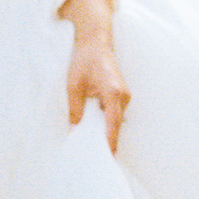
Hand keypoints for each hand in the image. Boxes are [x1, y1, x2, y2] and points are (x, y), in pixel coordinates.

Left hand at [66, 35, 130, 154]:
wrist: (95, 42)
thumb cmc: (84, 60)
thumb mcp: (74, 86)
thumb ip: (75, 109)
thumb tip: (74, 129)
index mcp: (113, 92)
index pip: (113, 123)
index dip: (110, 141)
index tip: (108, 156)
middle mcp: (123, 95)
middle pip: (116, 124)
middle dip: (108, 139)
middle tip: (96, 155)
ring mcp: (124, 94)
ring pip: (117, 119)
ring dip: (107, 129)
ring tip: (94, 143)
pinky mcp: (122, 94)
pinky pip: (116, 112)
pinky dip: (107, 120)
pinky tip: (96, 126)